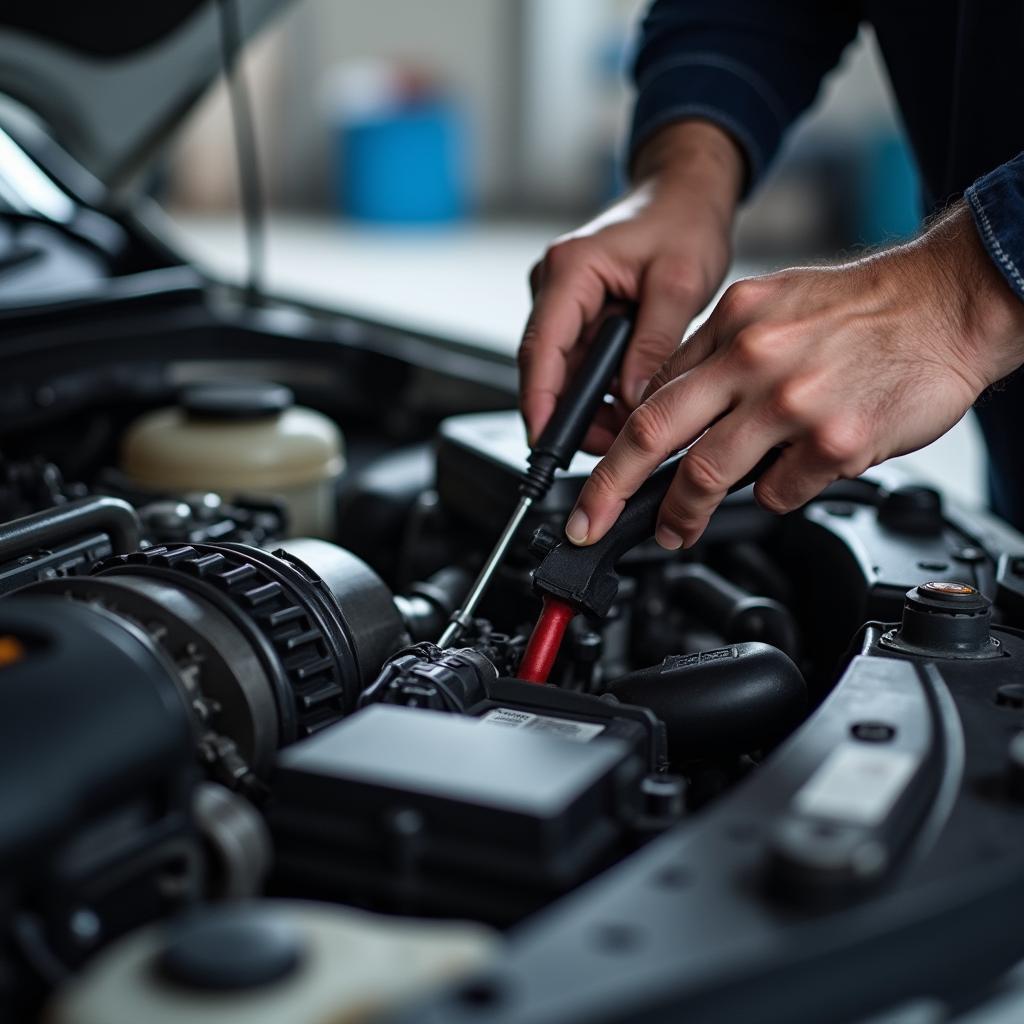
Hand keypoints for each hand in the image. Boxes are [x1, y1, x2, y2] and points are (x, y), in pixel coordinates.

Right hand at [518, 120, 742, 452]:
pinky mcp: (578, 314)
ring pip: (563, 371)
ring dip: (589, 404)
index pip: (539, 348)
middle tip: (609, 445)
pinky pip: (580, 363)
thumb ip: (654, 344)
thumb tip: (631, 400)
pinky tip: (625, 404)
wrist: (685, 195)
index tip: (546, 440)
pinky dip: (600, 388)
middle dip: (572, 412)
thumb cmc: (683, 221)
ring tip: (627, 426)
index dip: (539, 401)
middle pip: (547, 367)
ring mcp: (563, 302)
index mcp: (570, 269)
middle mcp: (556, 286)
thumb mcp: (680, 282)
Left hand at [565, 202, 1023, 549]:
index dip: (618, 442)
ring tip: (674, 529)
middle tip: (588, 521)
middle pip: (653, 433)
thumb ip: (718, 348)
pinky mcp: (834, 442)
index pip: (652, 390)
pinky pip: (779, 492)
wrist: (949, 302)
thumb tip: (670, 397)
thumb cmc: (863, 308)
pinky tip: (787, 480)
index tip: (601, 474)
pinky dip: (772, 496)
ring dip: (682, 513)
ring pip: (707, 474)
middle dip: (608, 488)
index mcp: (733, 321)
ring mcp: (792, 402)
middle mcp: (754, 359)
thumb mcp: (773, 302)